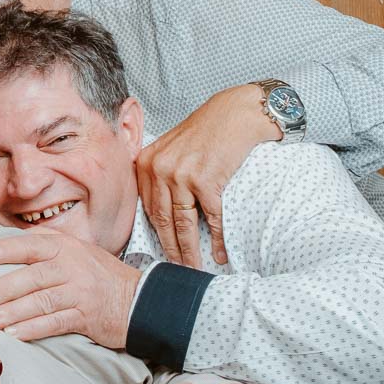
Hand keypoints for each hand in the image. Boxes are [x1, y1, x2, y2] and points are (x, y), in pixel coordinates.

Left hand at [0, 229, 140, 347]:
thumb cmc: (98, 274)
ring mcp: (80, 292)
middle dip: (4, 288)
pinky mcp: (86, 317)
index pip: (32, 245)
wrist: (139, 299)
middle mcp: (73, 267)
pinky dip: (33, 329)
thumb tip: (8, 236)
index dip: (7, 249)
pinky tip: (15, 334)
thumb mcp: (77, 249)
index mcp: (66, 247)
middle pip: (33, 276)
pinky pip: (55, 323)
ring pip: (41, 302)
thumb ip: (45, 242)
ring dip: (13, 312)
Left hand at [135, 84, 278, 266]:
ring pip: (184, 224)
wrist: (236, 113)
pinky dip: (216, 238)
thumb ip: (160, 173)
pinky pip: (211, 218)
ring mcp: (182, 175)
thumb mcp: (171, 148)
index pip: (148, 208)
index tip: (160, 253)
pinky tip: (218, 252)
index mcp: (147, 163)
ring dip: (189, 250)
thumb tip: (161, 210)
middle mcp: (160, 169)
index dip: (155, 235)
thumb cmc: (206, 131)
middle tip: (176, 270)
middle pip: (163, 220)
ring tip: (194, 268)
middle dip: (170, 249)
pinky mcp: (206, 180)